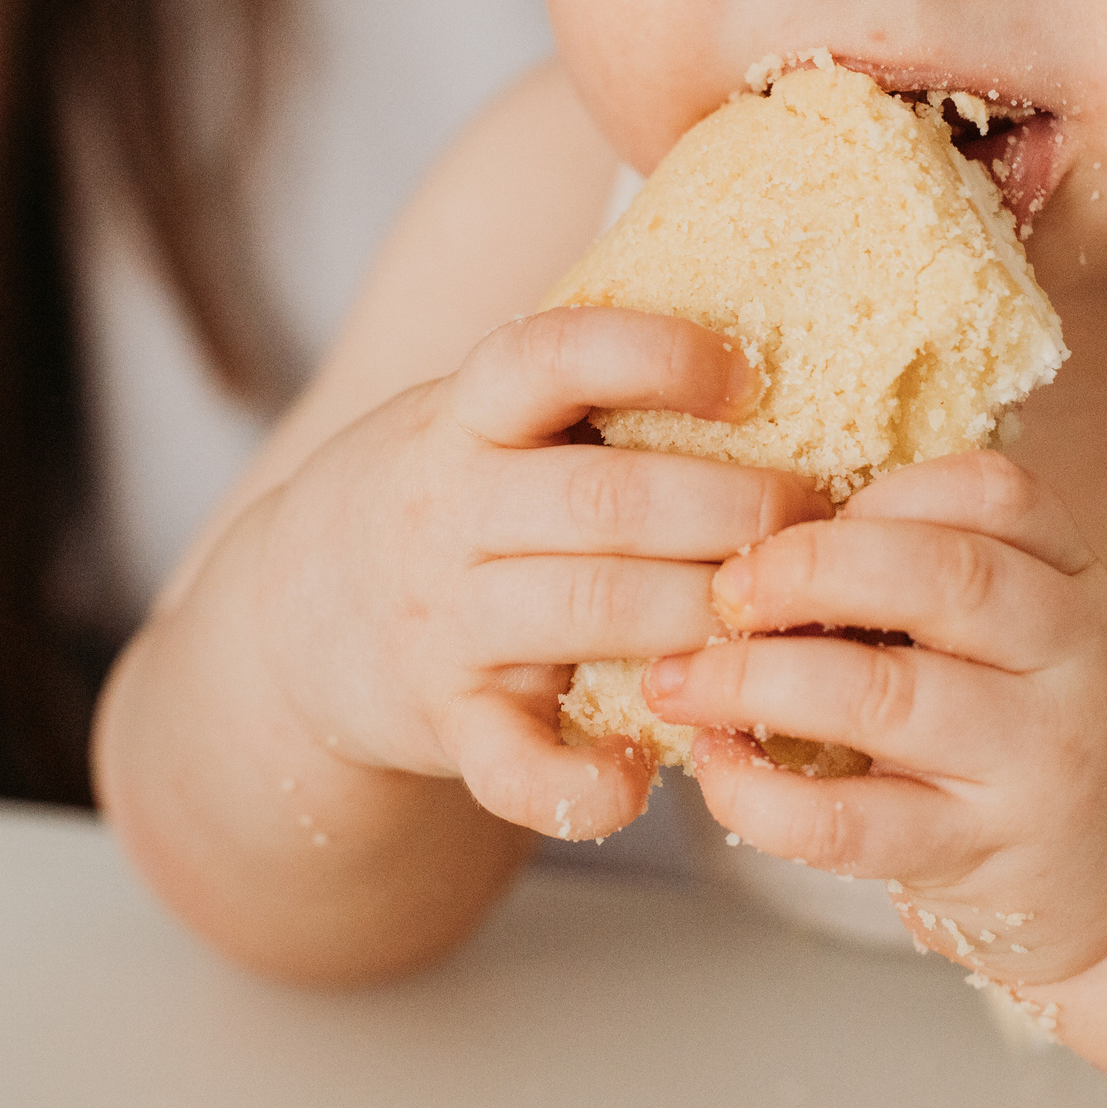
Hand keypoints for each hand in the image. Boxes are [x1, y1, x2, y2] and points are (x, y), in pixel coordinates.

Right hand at [250, 306, 828, 838]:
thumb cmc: (441, 500)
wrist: (285, 623)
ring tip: (790, 620)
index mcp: (463, 417)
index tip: (748, 376)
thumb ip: (575, 390)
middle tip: (821, 519)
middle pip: (609, 500)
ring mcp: (442, 621)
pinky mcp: (444, 722)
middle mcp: (447, 510)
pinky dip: (584, 782)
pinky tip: (650, 771)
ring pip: (594, 612)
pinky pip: (514, 764)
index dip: (654, 356)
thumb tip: (757, 325)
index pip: (550, 357)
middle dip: (735, 510)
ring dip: (707, 618)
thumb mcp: (473, 418)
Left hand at [640, 451, 1106, 988]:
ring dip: (757, 680)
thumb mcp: (1037, 624)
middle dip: (806, 569)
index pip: (994, 495)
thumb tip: (767, 522)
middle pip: (944, 577)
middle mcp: (1076, 663)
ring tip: (678, 681)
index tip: (794, 515)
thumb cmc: (1043, 721)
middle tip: (719, 590)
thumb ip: (942, 566)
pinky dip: (763, 796)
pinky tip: (716, 767)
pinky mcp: (979, 858)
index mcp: (1078, 583)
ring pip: (886, 697)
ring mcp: (1035, 766)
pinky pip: (854, 824)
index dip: (878, 493)